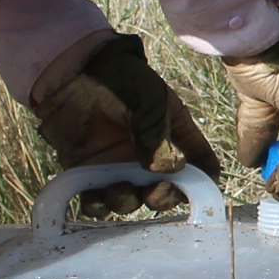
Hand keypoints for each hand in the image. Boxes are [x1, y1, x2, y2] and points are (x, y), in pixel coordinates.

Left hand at [30, 32, 219, 217]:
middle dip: (163, 197)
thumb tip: (168, 170)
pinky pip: (97, 202)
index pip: (199, 162)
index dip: (205, 182)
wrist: (73, 72)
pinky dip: (99, 206)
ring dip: (129, 202)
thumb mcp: (149, 101)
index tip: (204, 193)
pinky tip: (96, 195)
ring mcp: (118, 167)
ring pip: (132, 201)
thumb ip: (159, 136)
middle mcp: (149, 156)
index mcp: (174, 135)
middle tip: (153, 192)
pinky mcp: (88, 173)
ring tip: (119, 188)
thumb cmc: (119, 80)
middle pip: (166, 191)